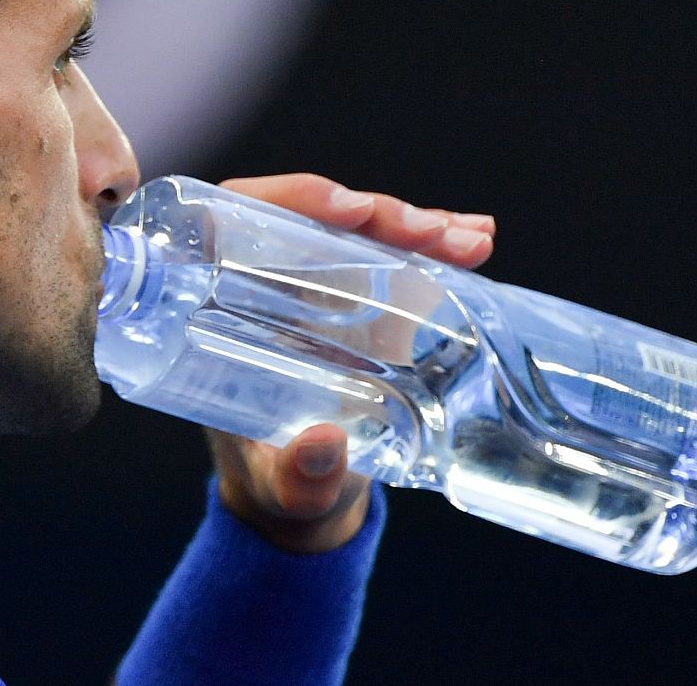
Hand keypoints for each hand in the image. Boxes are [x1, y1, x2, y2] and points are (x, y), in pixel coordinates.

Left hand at [205, 173, 496, 553]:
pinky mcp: (359, 296)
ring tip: (471, 240)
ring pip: (361, 229)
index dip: (291, 199)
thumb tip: (323, 445)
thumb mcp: (282, 486)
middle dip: (378, 215)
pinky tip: (478, 238)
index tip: (347, 211)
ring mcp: (316, 284)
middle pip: (314, 218)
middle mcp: (264, 279)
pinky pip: (394, 254)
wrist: (308, 495)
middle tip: (432, 234)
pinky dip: (436, 244)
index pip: (238, 218)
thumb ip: (297, 477)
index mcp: (219, 304)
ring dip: (417, 225)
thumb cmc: (274, 483)